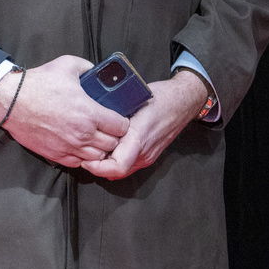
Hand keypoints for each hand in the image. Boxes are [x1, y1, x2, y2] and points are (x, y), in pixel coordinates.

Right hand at [0, 55, 128, 167]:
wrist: (10, 101)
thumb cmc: (40, 82)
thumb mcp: (69, 65)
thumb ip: (89, 68)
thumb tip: (98, 72)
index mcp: (90, 113)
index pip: (122, 127)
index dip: (124, 123)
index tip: (119, 118)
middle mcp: (83, 134)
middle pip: (113, 145)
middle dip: (115, 137)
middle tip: (110, 129)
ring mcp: (69, 147)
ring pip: (97, 158)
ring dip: (101, 149)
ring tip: (98, 139)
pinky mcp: (55, 155)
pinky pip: (79, 163)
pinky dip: (84, 157)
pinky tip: (82, 146)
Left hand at [80, 69, 208, 179]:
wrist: (184, 102)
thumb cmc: (162, 97)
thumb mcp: (135, 99)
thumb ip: (115, 114)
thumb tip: (92, 115)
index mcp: (139, 137)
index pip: (116, 167)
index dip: (97, 168)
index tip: (85, 159)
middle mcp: (144, 152)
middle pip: (115, 172)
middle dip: (97, 167)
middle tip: (84, 154)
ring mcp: (148, 156)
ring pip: (121, 170)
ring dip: (106, 164)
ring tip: (94, 150)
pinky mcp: (150, 155)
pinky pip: (129, 165)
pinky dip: (116, 161)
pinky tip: (108, 149)